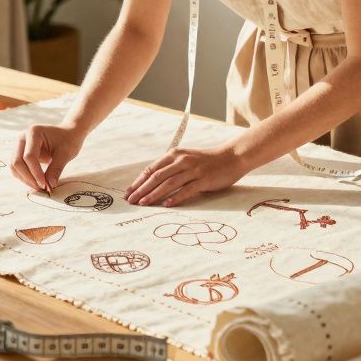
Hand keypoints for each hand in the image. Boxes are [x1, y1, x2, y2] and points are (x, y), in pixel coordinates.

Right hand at [10, 123, 86, 190]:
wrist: (67, 134)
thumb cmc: (68, 140)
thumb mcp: (65, 154)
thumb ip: (56, 169)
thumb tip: (49, 186)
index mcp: (33, 132)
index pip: (29, 156)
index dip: (35, 173)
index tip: (45, 185)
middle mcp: (22, 138)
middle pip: (17, 162)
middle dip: (28, 178)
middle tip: (42, 189)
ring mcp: (19, 145)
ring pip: (14, 167)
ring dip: (25, 179)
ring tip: (40, 187)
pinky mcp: (20, 153)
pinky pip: (17, 168)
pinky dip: (24, 177)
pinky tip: (36, 182)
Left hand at [124, 143, 250, 207]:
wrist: (231, 157)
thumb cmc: (207, 161)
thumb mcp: (186, 159)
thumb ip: (171, 168)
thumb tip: (152, 183)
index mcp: (175, 154)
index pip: (151, 169)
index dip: (138, 182)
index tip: (128, 193)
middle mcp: (182, 161)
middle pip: (157, 177)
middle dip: (141, 189)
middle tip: (130, 201)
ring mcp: (193, 170)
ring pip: (169, 184)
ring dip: (154, 195)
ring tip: (143, 204)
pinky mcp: (203, 180)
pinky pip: (187, 190)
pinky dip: (175, 198)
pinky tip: (166, 205)